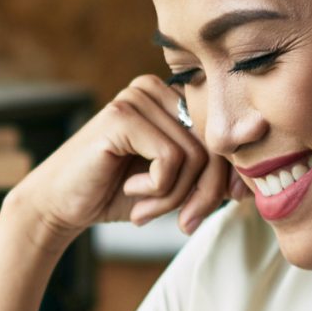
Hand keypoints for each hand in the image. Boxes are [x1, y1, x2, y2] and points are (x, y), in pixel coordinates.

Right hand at [6, 77, 236, 241]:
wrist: (59, 206)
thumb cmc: (116, 194)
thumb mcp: (174, 183)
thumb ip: (208, 170)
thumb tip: (252, 163)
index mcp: (169, 97)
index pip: (222, 132)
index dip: (227, 175)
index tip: (214, 207)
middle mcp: (155, 89)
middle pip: (214, 142)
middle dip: (205, 192)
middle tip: (184, 222)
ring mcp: (137, 97)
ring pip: (195, 155)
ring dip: (175, 196)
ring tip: (146, 209)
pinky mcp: (122, 116)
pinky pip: (171, 159)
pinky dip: (158, 189)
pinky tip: (131, 191)